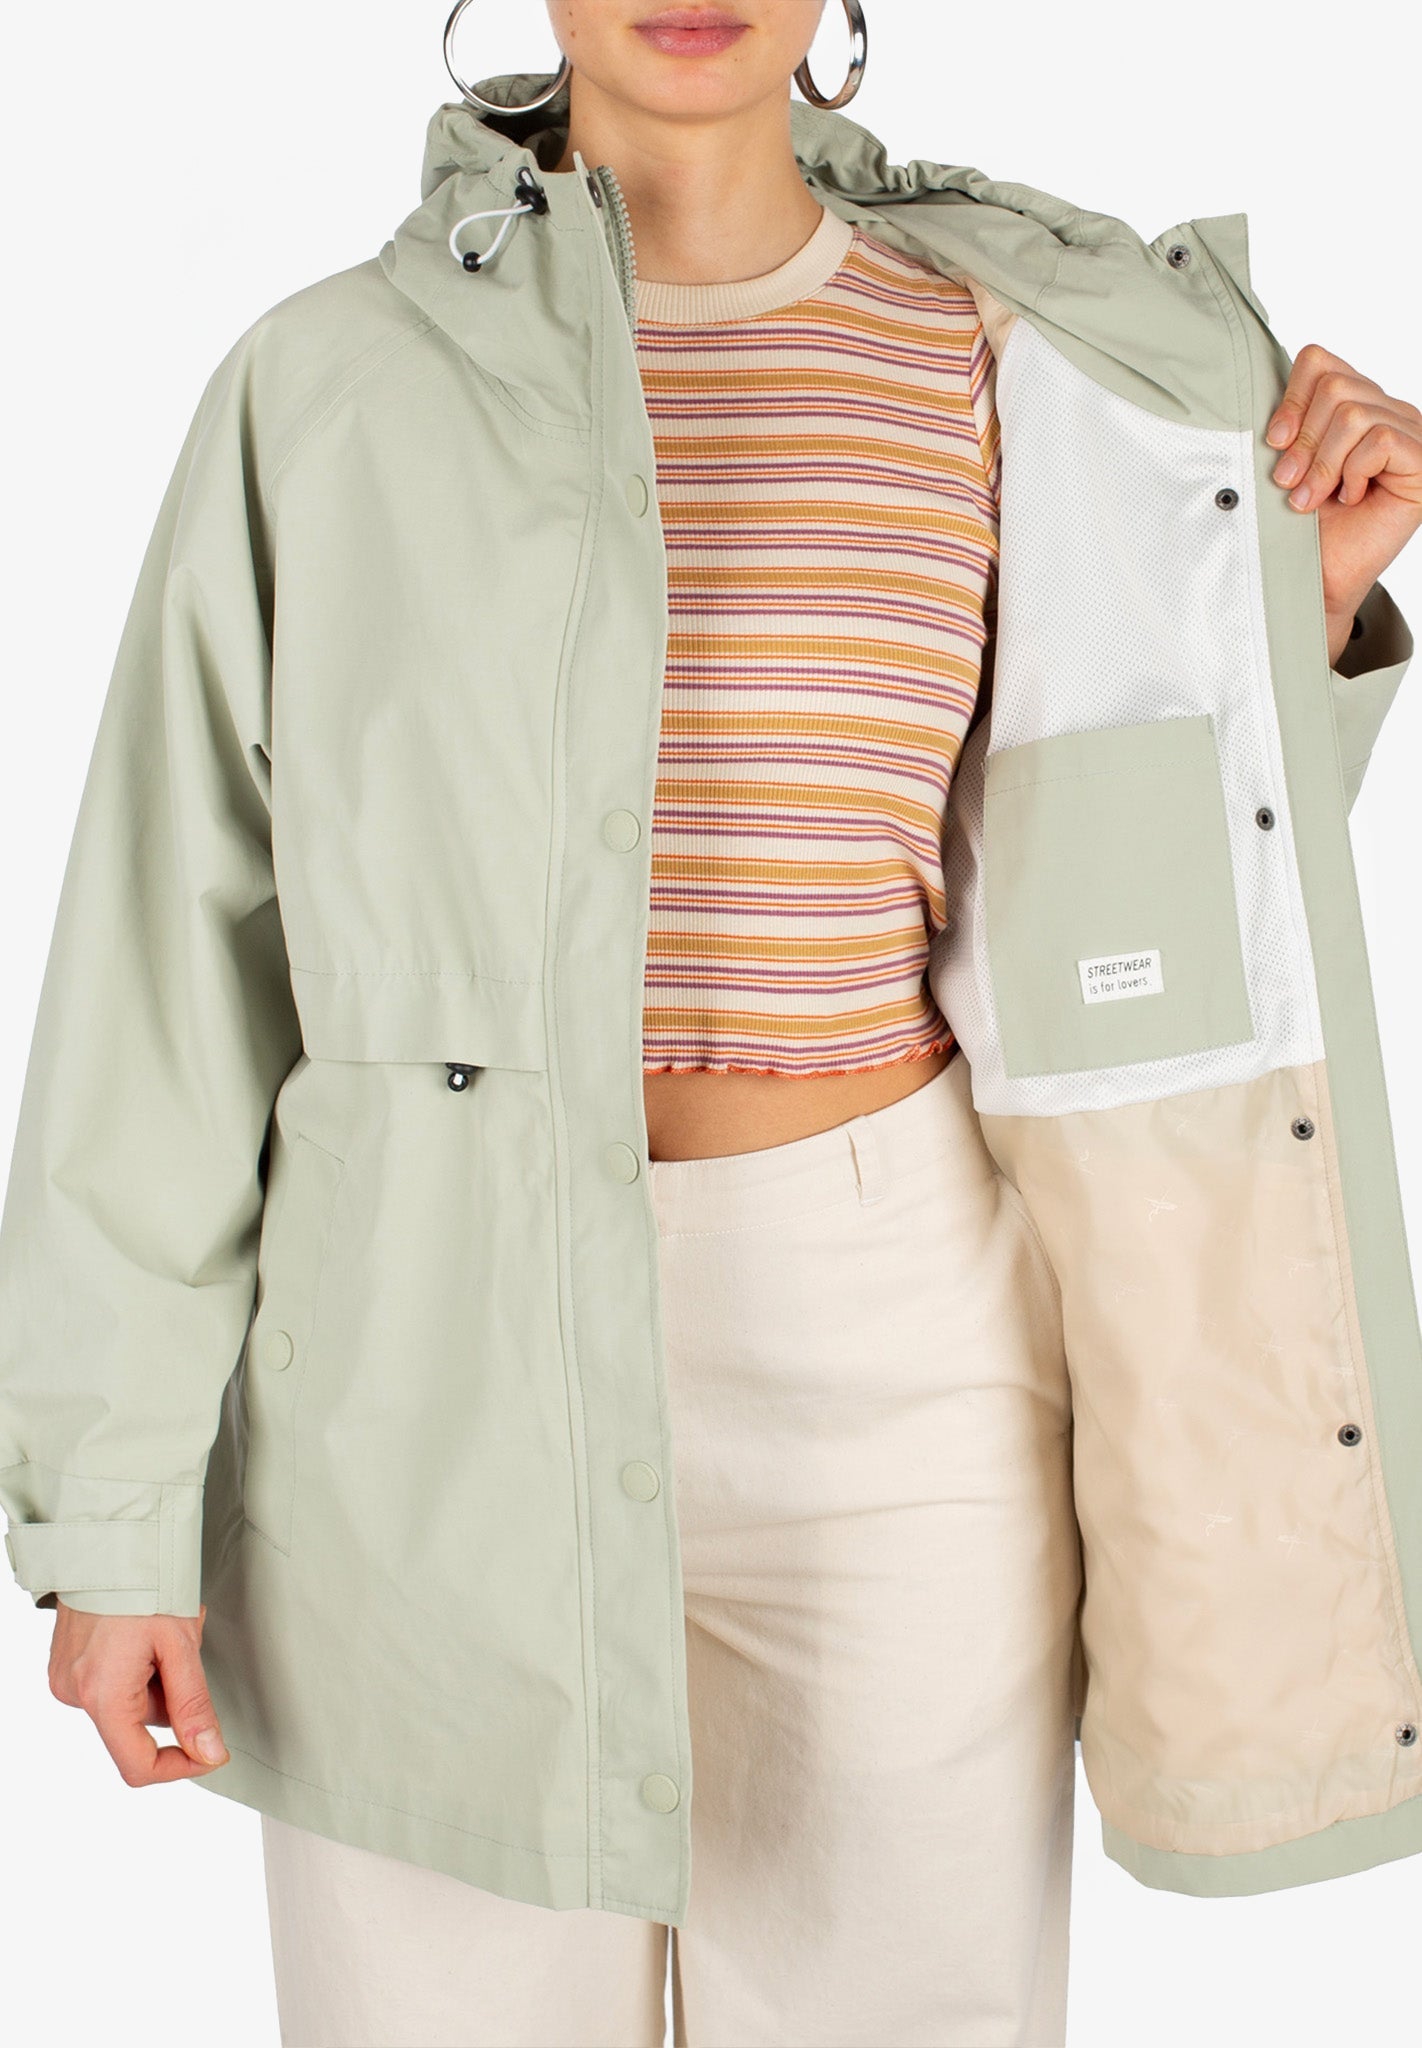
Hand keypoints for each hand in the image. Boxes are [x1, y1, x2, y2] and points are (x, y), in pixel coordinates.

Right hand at [48, 1600, 230, 1785]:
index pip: (139, 1766)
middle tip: (183, 1648)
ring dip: (156, 1677)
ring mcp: (66, 1679)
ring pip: (129, 1703)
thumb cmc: (143, 1583)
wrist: (106, 1539)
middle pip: (139, 1728)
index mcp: (102, 1697)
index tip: (211, 1749)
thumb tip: (209, 1753)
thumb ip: (194, 1704)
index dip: (181, 1765)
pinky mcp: (66, 1665)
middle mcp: (75, 1694)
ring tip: (164, 1632)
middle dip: (172, 1696)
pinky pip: (113, 1684)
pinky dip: (137, 1667)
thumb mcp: (180, 1644)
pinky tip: (143, 1632)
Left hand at [1266, 345, 1421, 665]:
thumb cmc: (1303, 526)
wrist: (1316, 578)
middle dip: (1304, 441)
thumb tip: (1257, 387)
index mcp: (1353, 402)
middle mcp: (1386, 409)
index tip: (1274, 444)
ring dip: (1323, 463)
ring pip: (1354, 413)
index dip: (1290, 400)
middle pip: (1336, 385)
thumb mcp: (1286, 464)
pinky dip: (1354, 472)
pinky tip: (1352, 497)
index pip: (1319, 360)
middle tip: (1291, 483)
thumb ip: (1287, 424)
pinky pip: (1382, 440)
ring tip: (1314, 497)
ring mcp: (1411, 431)